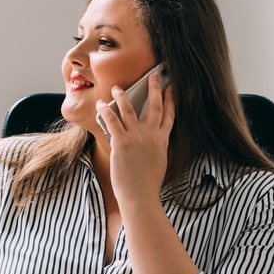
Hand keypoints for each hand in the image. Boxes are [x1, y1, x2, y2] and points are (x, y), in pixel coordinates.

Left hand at [98, 73, 174, 210]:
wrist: (140, 197)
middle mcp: (151, 136)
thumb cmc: (147, 185)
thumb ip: (155, 149)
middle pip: (154, 106)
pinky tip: (101, 104)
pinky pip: (112, 121)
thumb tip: (151, 142)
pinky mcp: (122, 143)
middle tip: (154, 75)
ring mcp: (137, 138)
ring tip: (117, 87)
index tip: (172, 88)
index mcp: (162, 141)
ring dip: (123, 96)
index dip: (171, 100)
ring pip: (130, 110)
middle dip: (154, 89)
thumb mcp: (158, 163)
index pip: (169, 116)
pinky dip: (106, 111)